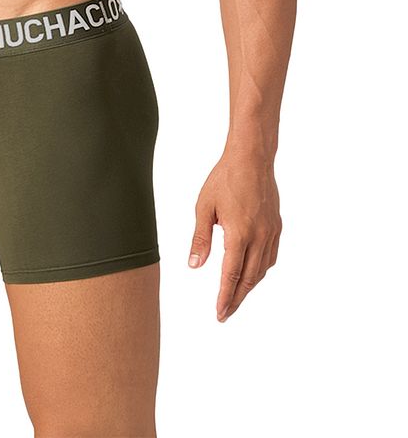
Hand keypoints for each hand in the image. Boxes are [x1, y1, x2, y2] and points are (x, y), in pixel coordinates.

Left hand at [187, 145, 281, 322]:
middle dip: (236, 299)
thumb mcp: (204, 207)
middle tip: (225, 313)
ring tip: (235, 296)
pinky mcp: (277, 226)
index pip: (231, 275)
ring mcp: (271, 232)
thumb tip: (195, 266)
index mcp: (239, 233)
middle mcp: (259, 237)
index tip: (220, 313)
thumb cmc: (224, 179)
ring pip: (262, 270)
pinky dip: (261, 270)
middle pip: (249, 279)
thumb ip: (200, 239)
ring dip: (249, 286)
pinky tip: (252, 273)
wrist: (251, 158)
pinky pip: (271, 257)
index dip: (225, 297)